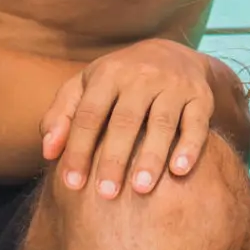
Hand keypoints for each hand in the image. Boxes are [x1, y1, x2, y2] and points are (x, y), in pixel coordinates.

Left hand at [41, 39, 232, 197]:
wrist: (173, 54)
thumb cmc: (119, 82)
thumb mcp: (86, 87)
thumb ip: (62, 115)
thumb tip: (48, 152)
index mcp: (108, 74)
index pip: (90, 115)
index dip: (79, 149)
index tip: (71, 184)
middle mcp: (142, 76)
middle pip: (125, 121)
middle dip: (115, 159)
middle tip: (106, 195)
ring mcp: (174, 85)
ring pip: (162, 123)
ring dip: (152, 156)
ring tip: (141, 189)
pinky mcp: (201, 97)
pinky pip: (197, 123)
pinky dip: (190, 146)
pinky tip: (180, 170)